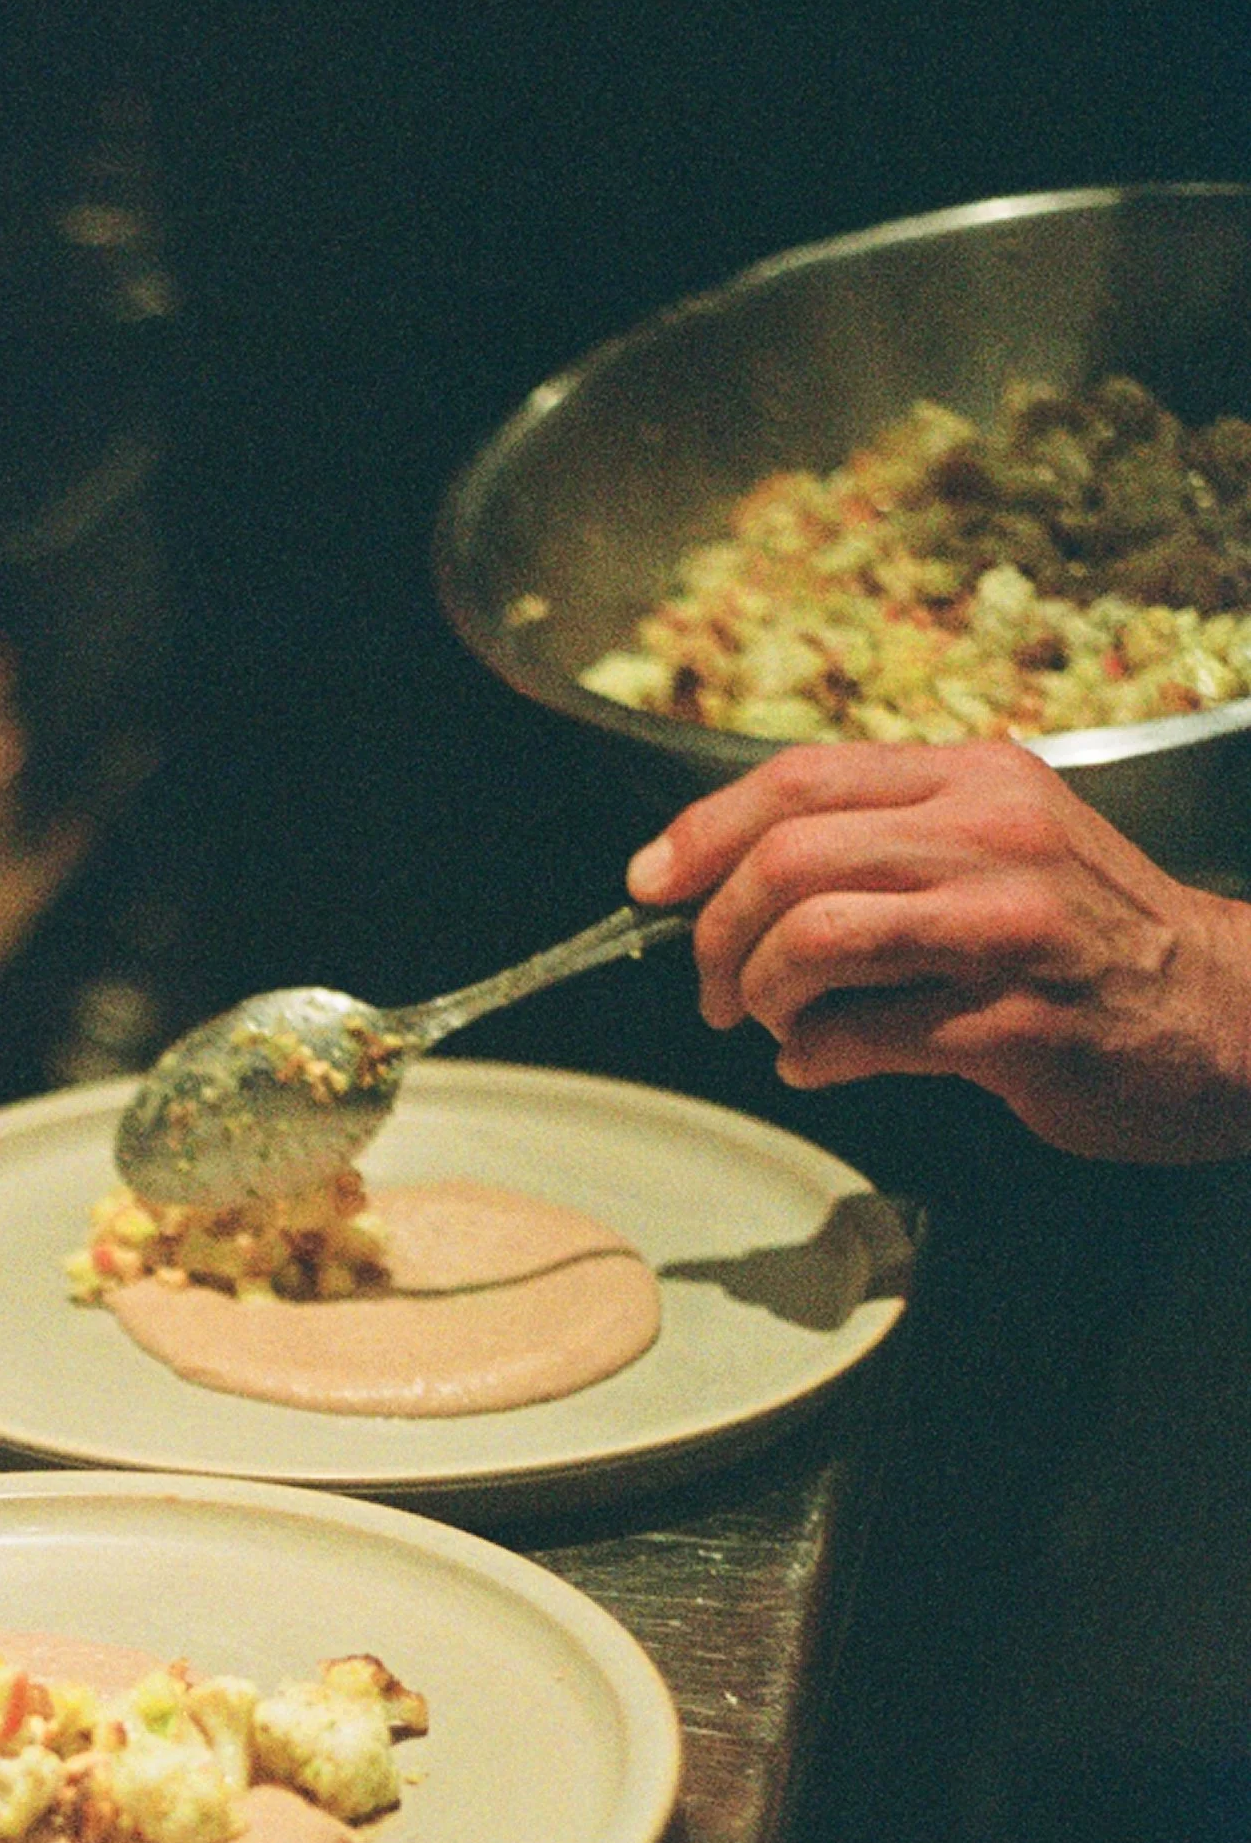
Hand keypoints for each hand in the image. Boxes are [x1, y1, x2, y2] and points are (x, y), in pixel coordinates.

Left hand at [627, 740, 1250, 1161]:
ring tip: (774, 1023)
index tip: (649, 883)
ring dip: (761, 995)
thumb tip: (738, 874)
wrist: (1224, 1012)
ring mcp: (1003, 932)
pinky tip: (820, 1064)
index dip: (702, 833)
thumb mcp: (1002, 841)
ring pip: (812, 942)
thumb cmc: (1090, 934)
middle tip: (712, 988)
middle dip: (717, 933)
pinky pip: (860, 1037)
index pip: (799, 779)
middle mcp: (989, 838)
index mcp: (975, 778)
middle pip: (788, 860)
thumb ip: (886, 839)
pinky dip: (811, 1058)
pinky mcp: (1010, 1025)